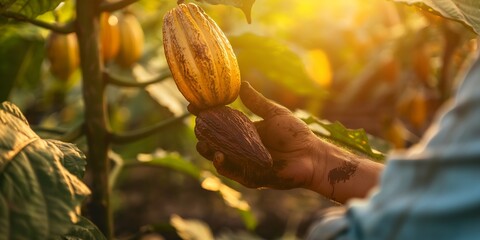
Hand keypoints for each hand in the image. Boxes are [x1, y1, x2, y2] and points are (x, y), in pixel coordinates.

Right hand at [194, 82, 328, 189]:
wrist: (312, 155)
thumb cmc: (296, 134)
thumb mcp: (274, 114)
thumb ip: (256, 102)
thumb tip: (242, 83)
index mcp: (245, 133)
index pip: (220, 124)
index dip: (206, 116)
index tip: (194, 105)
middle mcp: (241, 149)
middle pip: (215, 142)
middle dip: (202, 134)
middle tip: (196, 125)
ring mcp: (244, 163)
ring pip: (219, 158)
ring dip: (208, 150)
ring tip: (201, 142)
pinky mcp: (250, 177)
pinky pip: (232, 172)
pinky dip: (223, 165)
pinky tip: (218, 155)